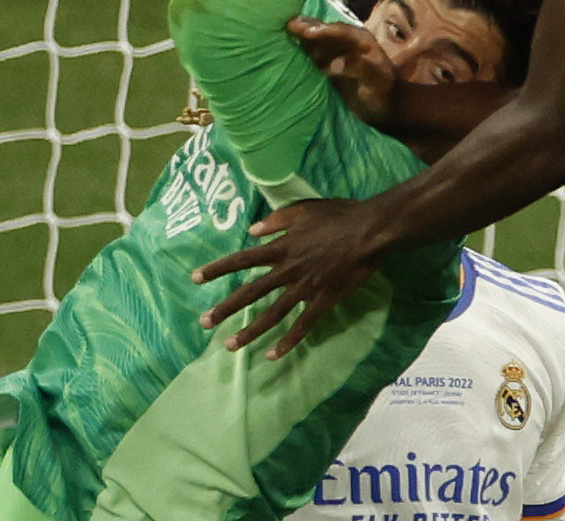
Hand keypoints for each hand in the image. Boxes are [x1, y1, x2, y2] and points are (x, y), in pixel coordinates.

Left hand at [192, 199, 379, 357]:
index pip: (242, 259)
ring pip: (272, 314)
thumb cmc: (338, 216)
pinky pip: (303, 326)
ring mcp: (304, 288)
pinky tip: (273, 355)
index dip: (217, 268)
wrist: (369, 232)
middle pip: (251, 292)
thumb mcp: (304, 209)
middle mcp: (288, 271)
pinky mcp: (323, 300)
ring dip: (250, 331)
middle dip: (226, 308)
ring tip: (230, 346)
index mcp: (281, 247)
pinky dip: (288, 342)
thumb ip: (277, 220)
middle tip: (204, 322)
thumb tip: (252, 231)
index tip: (195, 278)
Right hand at [287, 16, 396, 124]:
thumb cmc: (383, 94)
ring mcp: (337, 52)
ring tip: (286, 29)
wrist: (384, 107)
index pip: (342, 32)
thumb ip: (360, 69)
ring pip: (318, 40)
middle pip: (326, 32)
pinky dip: (302, 48)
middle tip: (290, 24)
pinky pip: (314, 53)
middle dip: (309, 27)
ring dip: (303, 35)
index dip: (325, 31)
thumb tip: (334, 64)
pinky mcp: (328, 64)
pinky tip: (289, 44)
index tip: (308, 32)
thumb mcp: (376, 82)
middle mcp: (348, 42)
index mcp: (363, 41)